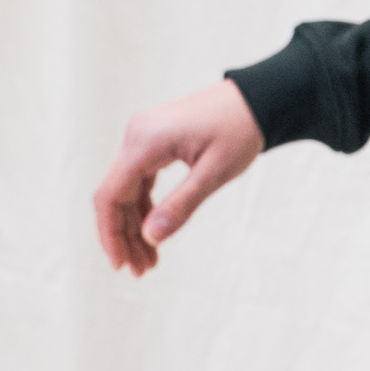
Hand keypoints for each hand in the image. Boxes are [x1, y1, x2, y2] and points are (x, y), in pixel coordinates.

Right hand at [93, 78, 263, 274]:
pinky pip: (140, 179)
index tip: (120, 265)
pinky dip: (145, 207)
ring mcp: (142, 137)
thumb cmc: (241, 131)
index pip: (110, 196)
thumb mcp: (215, 172)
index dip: (111, 234)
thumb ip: (182, 205)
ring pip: (126, 190)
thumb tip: (151, 237)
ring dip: (136, 225)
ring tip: (150, 259)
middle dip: (125, 236)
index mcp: (145, 142)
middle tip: (141, 271)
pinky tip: (155, 231)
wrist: (258, 98)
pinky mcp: (153, 140)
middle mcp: (136, 136)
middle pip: (115, 196)